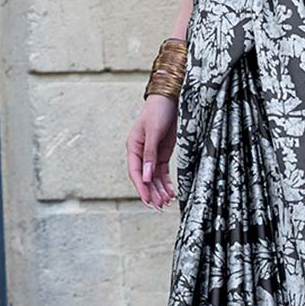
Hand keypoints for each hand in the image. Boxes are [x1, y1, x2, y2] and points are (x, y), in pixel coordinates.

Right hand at [127, 94, 177, 208]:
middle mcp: (141, 153)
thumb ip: (150, 154)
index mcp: (133, 147)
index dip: (141, 187)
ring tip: (166, 203)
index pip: (136, 172)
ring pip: (154, 177)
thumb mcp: (154, 132)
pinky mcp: (162, 153)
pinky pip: (162, 172)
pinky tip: (171, 193)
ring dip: (159, 190)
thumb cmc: (159, 111)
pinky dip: (166, 182)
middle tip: (159, 207)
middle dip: (152, 193)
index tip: (148, 201)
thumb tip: (146, 177)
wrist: (170, 98)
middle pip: (145, 178)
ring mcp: (152, 154)